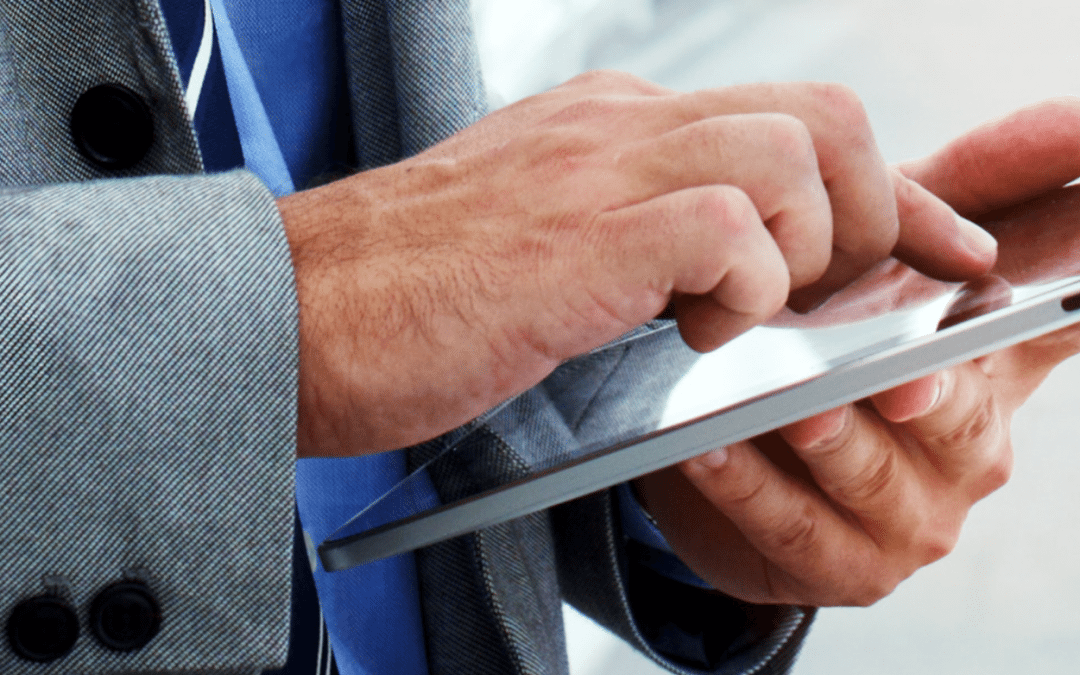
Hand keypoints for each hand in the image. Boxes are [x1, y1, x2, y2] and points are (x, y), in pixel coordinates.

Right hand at [278, 72, 993, 455]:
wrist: (289, 310)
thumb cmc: (402, 296)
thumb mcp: (536, 242)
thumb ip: (623, 231)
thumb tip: (704, 264)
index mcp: (608, 128)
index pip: (784, 117)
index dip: (877, 186)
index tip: (925, 245)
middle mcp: (615, 126)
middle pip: (821, 113)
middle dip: (866, 213)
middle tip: (817, 293)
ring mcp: (599, 169)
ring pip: (793, 151)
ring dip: (801, 250)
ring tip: (734, 314)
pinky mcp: (581, 234)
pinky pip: (727, 227)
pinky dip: (740, 290)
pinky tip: (685, 328)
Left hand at [635, 98, 1079, 605]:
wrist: (750, 450)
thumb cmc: (828, 337)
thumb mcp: (889, 253)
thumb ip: (975, 186)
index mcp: (990, 365)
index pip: (1054, 326)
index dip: (1066, 307)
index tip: (1058, 294)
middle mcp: (967, 443)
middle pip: (957, 416)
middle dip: (927, 394)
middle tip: (899, 378)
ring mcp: (909, 513)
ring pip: (871, 475)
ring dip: (830, 441)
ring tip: (791, 410)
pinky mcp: (842, 566)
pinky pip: (793, 527)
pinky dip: (749, 488)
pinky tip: (711, 452)